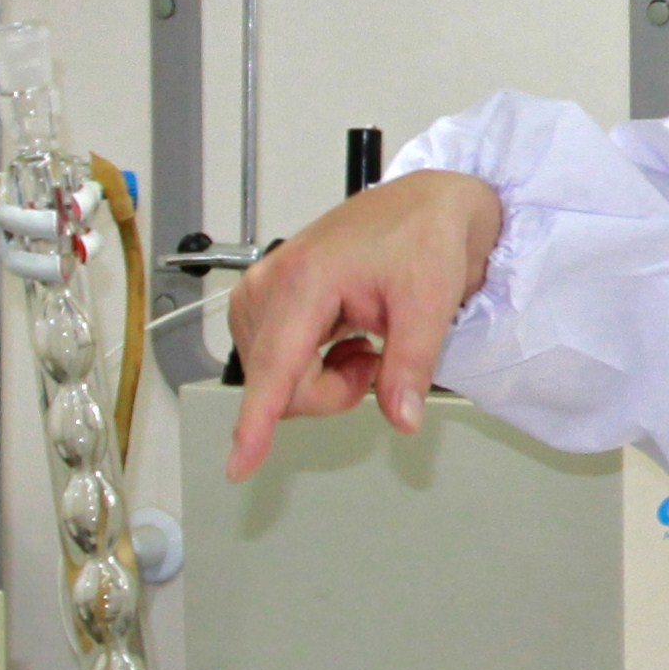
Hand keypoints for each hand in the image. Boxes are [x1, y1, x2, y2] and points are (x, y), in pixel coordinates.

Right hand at [225, 171, 505, 478]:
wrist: (423, 205)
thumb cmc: (423, 236)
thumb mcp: (430, 302)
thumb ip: (410, 365)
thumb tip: (402, 417)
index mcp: (306, 278)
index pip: (276, 364)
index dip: (256, 421)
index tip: (238, 464)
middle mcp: (271, 283)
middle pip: (278, 384)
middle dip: (328, 394)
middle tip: (375, 364)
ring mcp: (263, 290)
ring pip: (274, 380)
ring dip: (321, 382)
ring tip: (362, 346)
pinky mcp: (266, 299)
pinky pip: (275, 363)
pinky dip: (312, 369)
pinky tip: (344, 341)